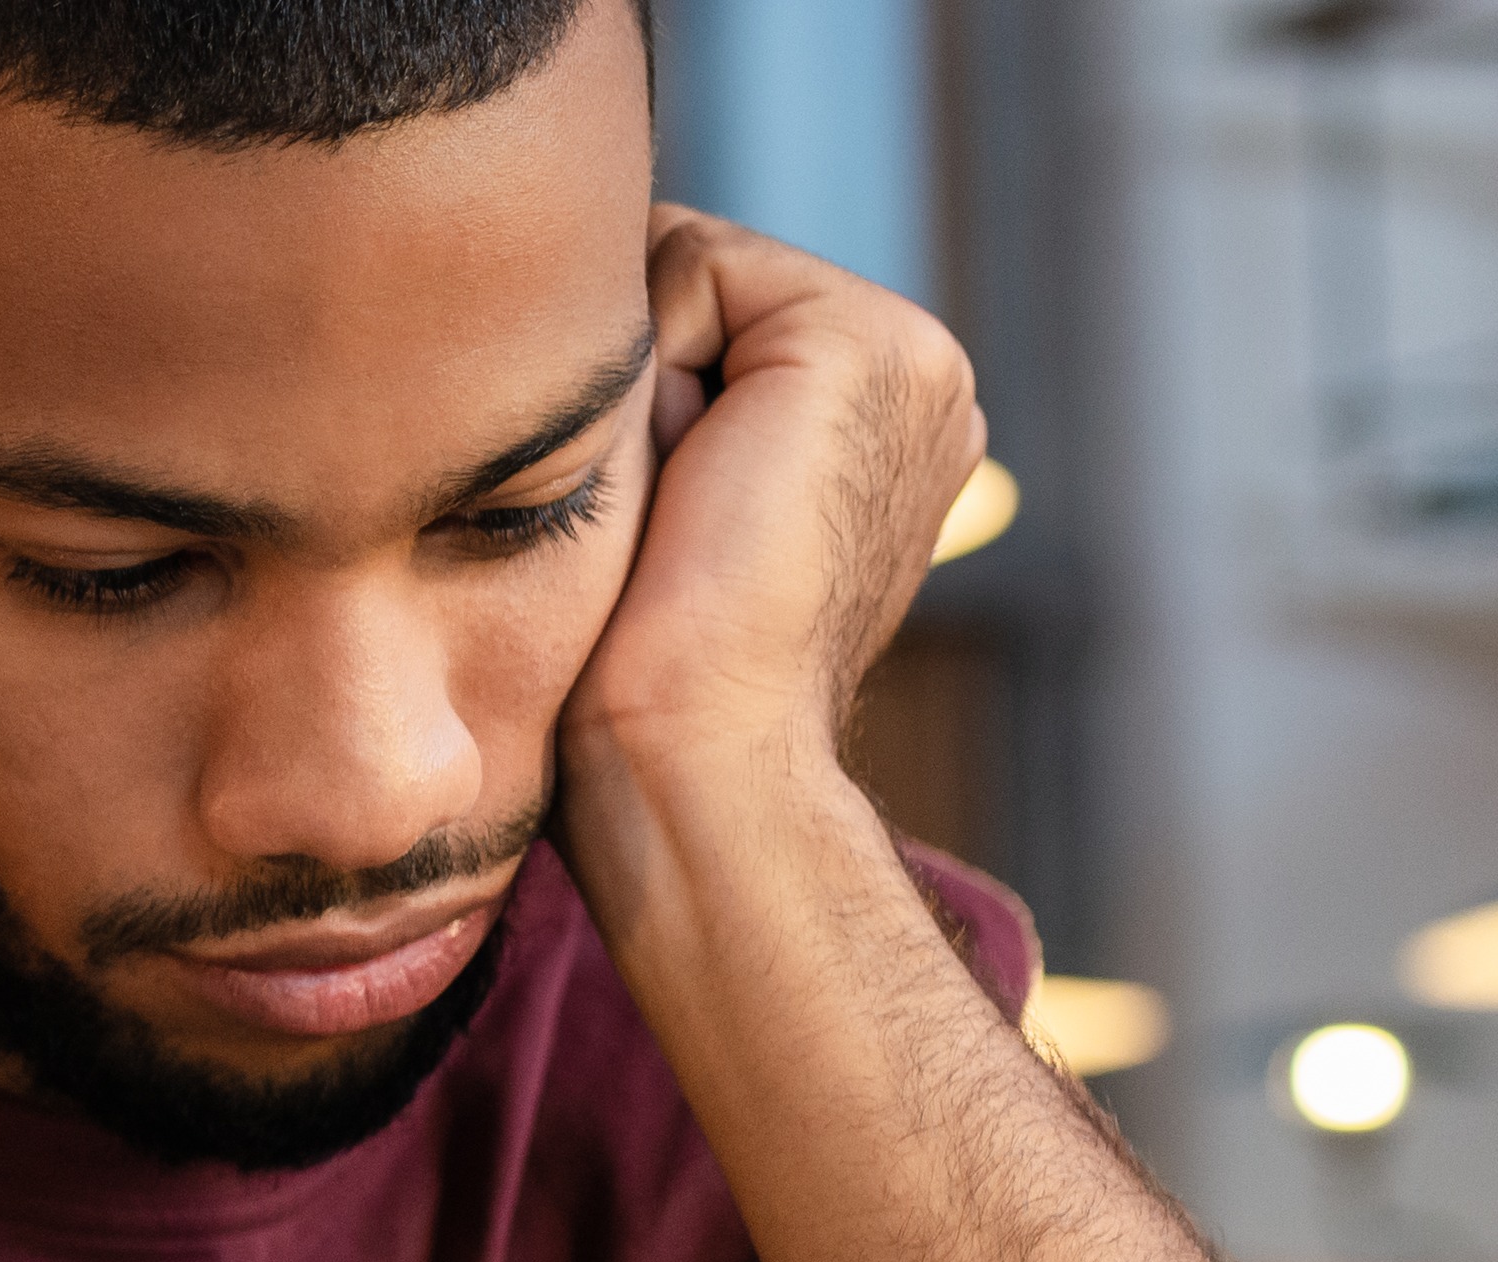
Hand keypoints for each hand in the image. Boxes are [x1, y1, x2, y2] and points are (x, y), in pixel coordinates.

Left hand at [563, 206, 984, 777]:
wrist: (699, 757)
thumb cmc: (645, 676)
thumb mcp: (668, 508)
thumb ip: (671, 400)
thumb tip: (583, 301)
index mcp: (882, 425)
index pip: (709, 311)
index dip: (626, 386)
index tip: (642, 513)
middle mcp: (914, 382)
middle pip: (693, 279)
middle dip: (632, 375)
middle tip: (658, 518)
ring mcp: (909, 355)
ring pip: (687, 269)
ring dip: (635, 381)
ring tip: (672, 506)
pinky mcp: (867, 343)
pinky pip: (692, 268)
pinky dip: (646, 368)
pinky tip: (681, 479)